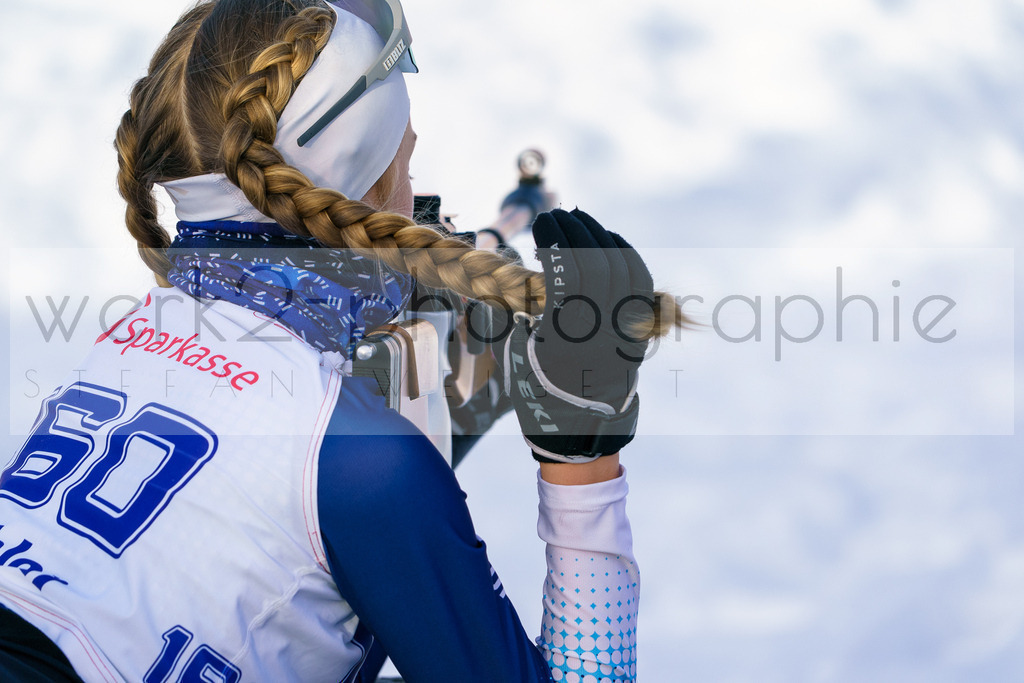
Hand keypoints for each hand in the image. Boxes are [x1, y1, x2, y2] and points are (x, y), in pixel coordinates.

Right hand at [496, 208, 653, 462]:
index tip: (543, 224)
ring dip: (601, 237)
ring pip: (623, 268)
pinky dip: (625, 255)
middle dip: (577, 232)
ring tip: (580, 221)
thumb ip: (532, 308)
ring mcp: (625, 329)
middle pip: (599, 264)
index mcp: (569, 335)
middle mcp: (602, 329)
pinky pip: (639, 284)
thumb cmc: (539, 389)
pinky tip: (609, 240)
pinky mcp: (636, 330)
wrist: (578, 428)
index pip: (570, 272)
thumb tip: (537, 270)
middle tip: (558, 216)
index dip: (558, 241)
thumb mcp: (524, 349)